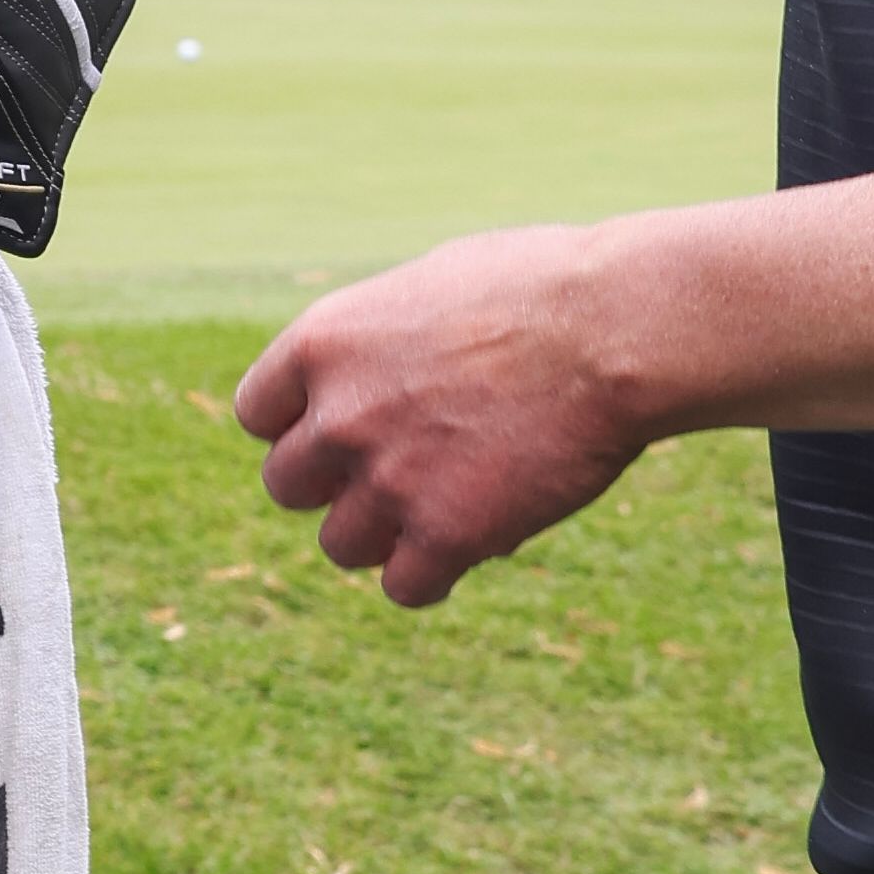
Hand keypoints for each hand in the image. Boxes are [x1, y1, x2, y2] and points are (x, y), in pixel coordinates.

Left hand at [231, 228, 650, 608]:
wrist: (615, 328)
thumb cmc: (541, 287)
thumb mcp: (429, 286)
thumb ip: (379, 341)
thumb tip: (369, 369)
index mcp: (322, 344)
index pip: (258, 415)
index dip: (299, 427)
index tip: (342, 428)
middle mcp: (338, 417)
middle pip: (286, 486)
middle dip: (334, 483)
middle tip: (396, 470)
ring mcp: (389, 480)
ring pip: (340, 545)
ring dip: (382, 534)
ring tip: (440, 507)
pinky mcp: (448, 533)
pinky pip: (404, 587)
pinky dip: (432, 575)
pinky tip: (473, 543)